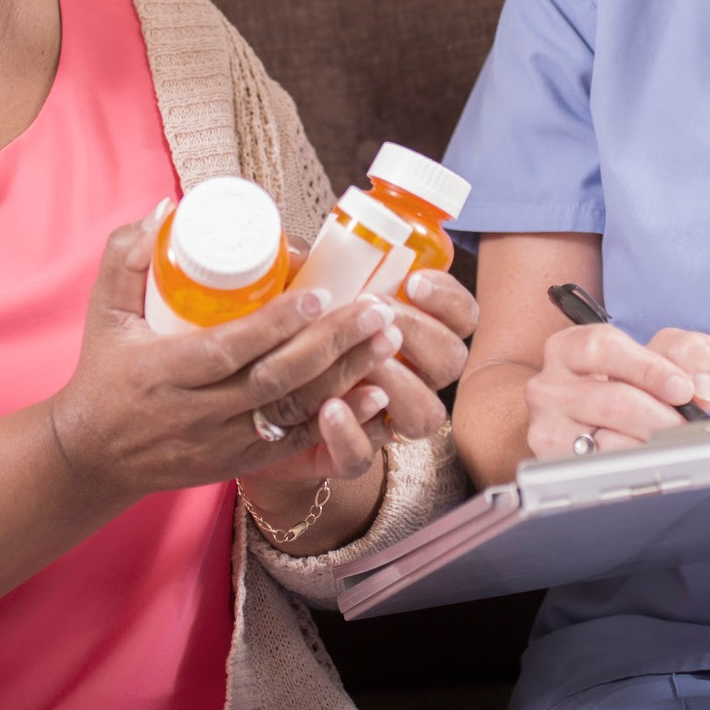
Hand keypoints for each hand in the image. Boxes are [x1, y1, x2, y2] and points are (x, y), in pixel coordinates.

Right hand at [49, 211, 404, 502]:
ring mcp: (221, 442)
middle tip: (378, 309)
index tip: (320, 292)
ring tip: (388, 339)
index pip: (229, 349)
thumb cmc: (104, 370)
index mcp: (163, 371)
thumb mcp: (104, 311)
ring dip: (348, 375)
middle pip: (275, 378)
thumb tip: (168, 209)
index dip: (277, 323)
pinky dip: (341, 420)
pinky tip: (378, 393)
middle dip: (333, 343)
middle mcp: (197, 413)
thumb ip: (127, 256)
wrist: (95, 454)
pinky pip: (298, 443)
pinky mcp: (239, 462)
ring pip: (295, 410)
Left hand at [245, 263, 478, 492]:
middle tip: (380, 316)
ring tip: (364, 364)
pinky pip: (362, 457)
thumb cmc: (285, 340)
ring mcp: (384, 420)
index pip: (461, 316)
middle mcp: (411, 378)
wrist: (248, 409)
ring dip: (398, 383)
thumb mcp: (305, 298)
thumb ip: (313, 272)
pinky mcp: (346, 455)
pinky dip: (349, 431)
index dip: (448, 299)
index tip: (414, 281)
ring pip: (424, 414)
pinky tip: (328, 407)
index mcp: (413, 333)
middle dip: (421, 334)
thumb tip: (301, 252)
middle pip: (451, 361)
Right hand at [522, 323, 709, 459]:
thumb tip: (699, 391)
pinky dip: (635, 469)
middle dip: (662, 416)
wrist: (589, 422)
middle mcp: (549, 387)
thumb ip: (689, 354)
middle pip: (614, 401)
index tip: (682, 388)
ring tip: (669, 444)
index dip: (649, 368)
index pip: (604, 349)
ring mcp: (547, 429)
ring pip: (611, 443)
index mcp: (569, 349)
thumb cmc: (628, 382)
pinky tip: (647, 462)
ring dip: (652, 446)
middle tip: (687, 426)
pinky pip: (604, 471)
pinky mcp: (554, 466)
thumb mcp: (660, 352)